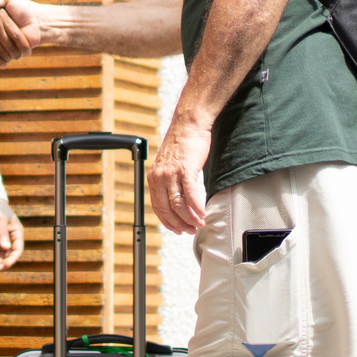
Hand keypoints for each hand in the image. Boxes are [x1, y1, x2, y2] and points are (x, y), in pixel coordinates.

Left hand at [147, 115, 212, 234]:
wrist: (188, 125)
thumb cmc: (182, 143)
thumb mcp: (168, 165)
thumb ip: (169, 181)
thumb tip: (177, 199)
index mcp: (154, 178)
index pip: (158, 207)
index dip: (168, 222)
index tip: (177, 229)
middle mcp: (160, 177)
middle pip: (168, 209)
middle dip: (180, 224)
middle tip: (190, 230)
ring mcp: (172, 174)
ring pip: (179, 205)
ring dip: (190, 218)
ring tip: (199, 224)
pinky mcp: (186, 170)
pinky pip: (191, 195)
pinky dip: (197, 208)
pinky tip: (203, 213)